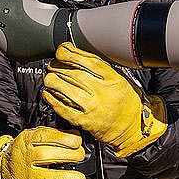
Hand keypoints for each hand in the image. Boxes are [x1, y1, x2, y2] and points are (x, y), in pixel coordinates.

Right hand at [0, 126, 85, 178]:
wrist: (4, 171)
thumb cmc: (24, 151)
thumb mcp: (33, 136)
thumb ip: (53, 134)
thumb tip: (75, 135)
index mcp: (26, 141)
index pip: (45, 137)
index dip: (63, 139)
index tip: (76, 141)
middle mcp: (25, 158)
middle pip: (47, 156)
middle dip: (69, 156)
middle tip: (80, 156)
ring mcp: (27, 178)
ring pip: (47, 178)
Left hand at [43, 42, 166, 156]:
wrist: (131, 128)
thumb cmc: (125, 101)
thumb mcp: (120, 78)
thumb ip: (100, 66)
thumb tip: (75, 52)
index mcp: (112, 79)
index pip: (89, 62)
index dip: (71, 54)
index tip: (62, 51)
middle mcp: (102, 93)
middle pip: (73, 74)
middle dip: (57, 66)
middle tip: (52, 65)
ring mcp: (92, 108)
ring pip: (65, 90)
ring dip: (52, 81)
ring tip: (49, 77)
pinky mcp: (83, 121)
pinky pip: (62, 108)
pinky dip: (51, 99)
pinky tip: (48, 93)